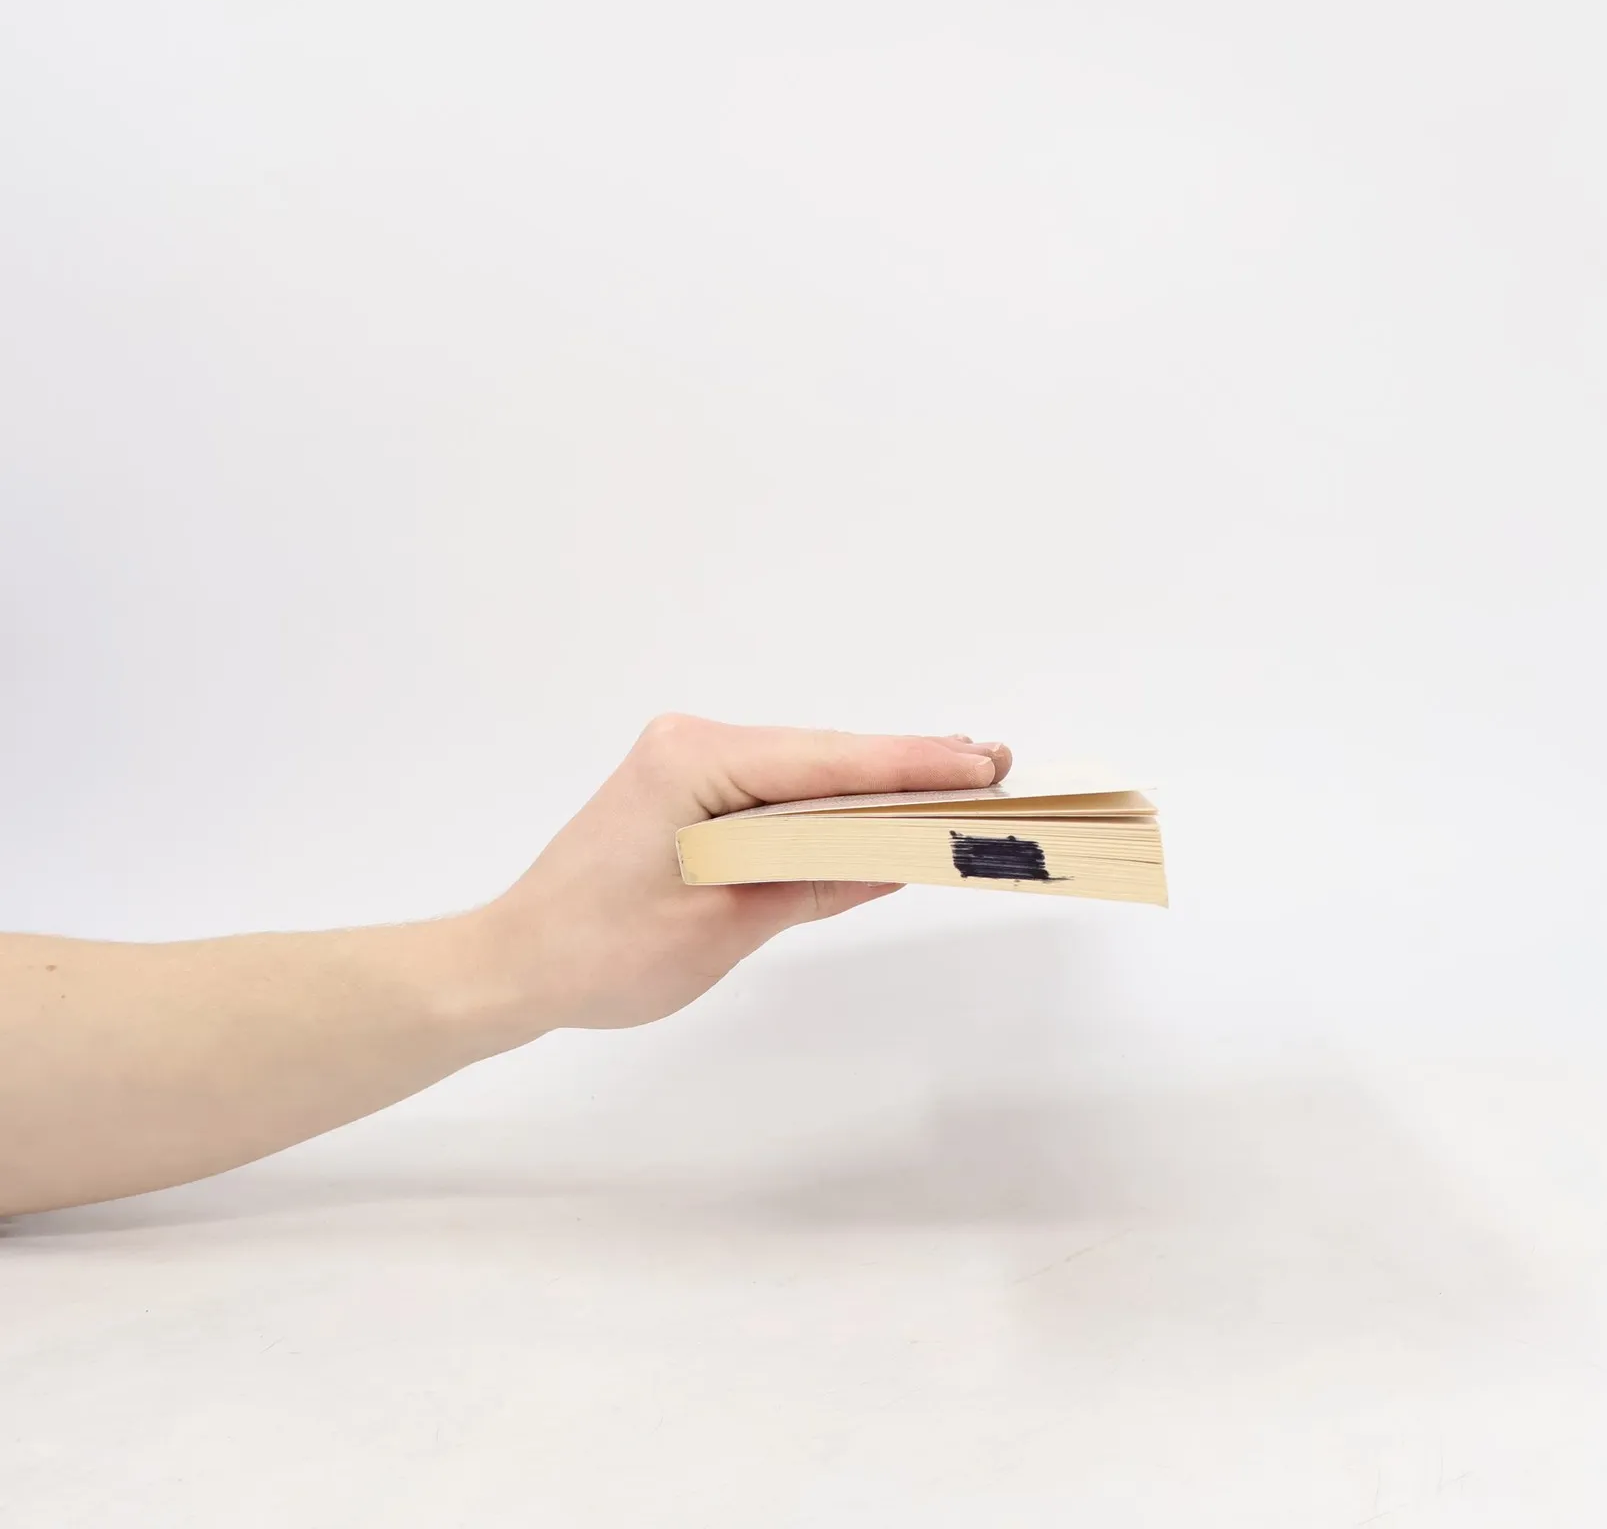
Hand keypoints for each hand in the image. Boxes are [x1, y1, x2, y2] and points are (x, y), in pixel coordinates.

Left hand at [484, 716, 1011, 1032]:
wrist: (513, 963)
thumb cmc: (600, 954)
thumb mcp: (724, 926)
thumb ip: (814, 882)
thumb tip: (897, 856)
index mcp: (694, 761)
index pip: (826, 762)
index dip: (911, 765)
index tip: (982, 764)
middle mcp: (692, 741)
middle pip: (822, 754)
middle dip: (905, 765)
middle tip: (994, 766)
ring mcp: (687, 759)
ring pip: (804, 768)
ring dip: (872, 782)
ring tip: (958, 781)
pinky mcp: (686, 785)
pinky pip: (776, 786)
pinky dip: (829, 800)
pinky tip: (879, 803)